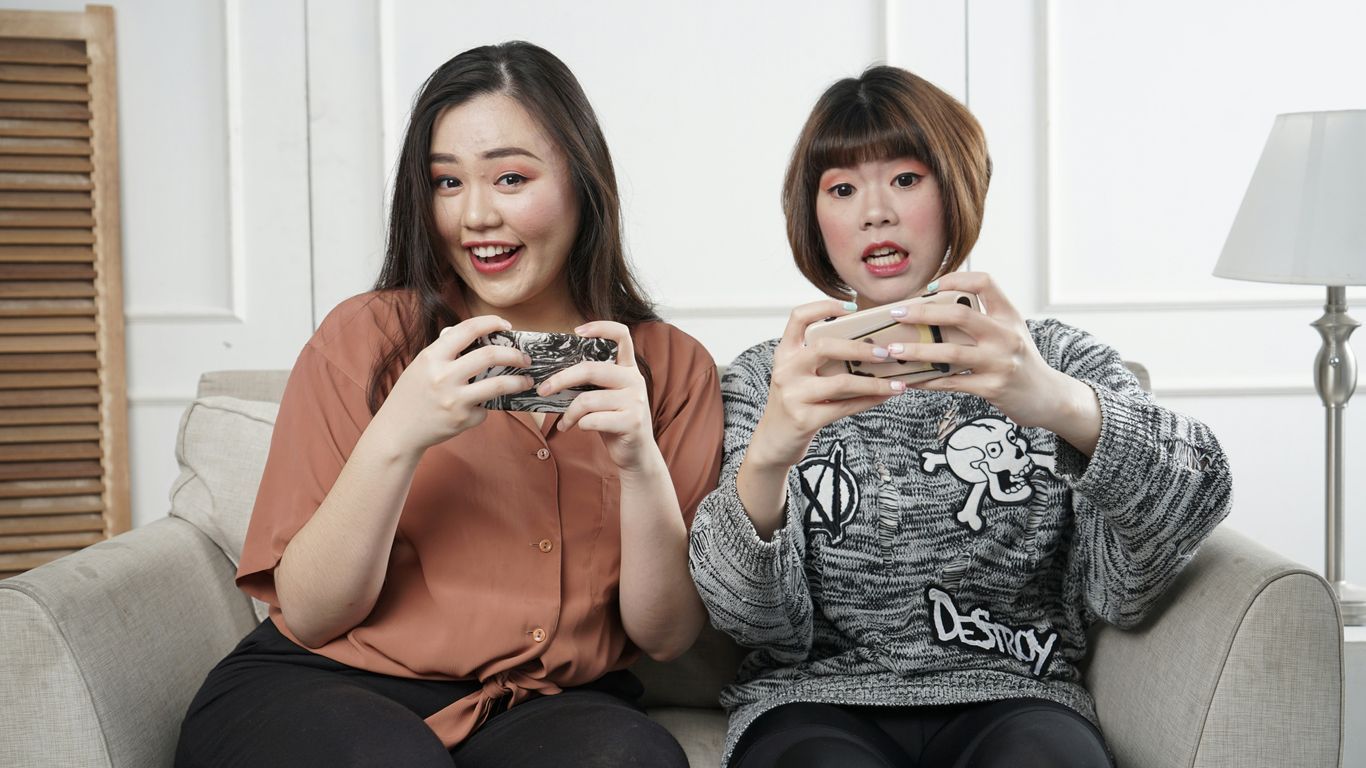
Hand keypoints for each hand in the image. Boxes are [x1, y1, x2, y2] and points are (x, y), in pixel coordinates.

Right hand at [372, 314, 533, 459]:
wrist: (397, 431)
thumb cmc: (411, 394)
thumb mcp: (421, 365)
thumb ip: (445, 349)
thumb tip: (473, 332)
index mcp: (432, 356)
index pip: (468, 329)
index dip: (491, 322)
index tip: (506, 325)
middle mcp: (443, 376)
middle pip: (490, 355)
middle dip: (514, 355)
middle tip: (525, 358)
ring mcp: (454, 399)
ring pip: (499, 385)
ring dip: (519, 382)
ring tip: (527, 381)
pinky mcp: (462, 419)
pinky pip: (485, 409)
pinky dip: (485, 407)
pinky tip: (477, 409)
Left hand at [538, 321, 658, 473]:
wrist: (637, 453)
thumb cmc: (614, 420)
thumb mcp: (607, 395)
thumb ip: (593, 381)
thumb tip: (553, 373)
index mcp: (628, 368)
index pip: (621, 335)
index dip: (600, 327)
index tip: (577, 332)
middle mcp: (635, 380)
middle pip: (591, 369)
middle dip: (561, 379)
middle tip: (543, 389)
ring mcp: (635, 401)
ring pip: (588, 400)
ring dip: (569, 412)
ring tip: (564, 421)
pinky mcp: (632, 422)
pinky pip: (592, 420)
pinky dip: (578, 425)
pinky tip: (575, 429)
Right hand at [749, 299, 905, 470]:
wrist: (772, 441)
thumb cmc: (794, 402)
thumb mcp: (798, 375)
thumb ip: (820, 360)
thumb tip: (870, 345)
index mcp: (785, 354)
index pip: (798, 317)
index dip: (824, 306)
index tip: (852, 308)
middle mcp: (786, 370)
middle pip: (825, 347)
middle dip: (860, 348)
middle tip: (886, 352)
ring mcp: (793, 395)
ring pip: (841, 382)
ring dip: (874, 382)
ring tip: (897, 382)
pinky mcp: (804, 419)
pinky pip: (845, 407)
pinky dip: (869, 401)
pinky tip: (884, 397)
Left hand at [888, 272, 1100, 450]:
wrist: (1048, 397)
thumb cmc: (1019, 361)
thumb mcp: (1010, 332)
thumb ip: (982, 319)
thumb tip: (931, 311)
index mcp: (1009, 316)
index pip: (985, 282)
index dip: (955, 278)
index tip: (929, 286)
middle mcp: (1007, 336)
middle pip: (960, 316)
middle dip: (923, 313)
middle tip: (896, 314)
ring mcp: (1000, 363)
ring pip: (950, 353)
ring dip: (917, 350)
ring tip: (892, 350)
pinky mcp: (992, 388)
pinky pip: (951, 383)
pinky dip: (927, 381)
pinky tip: (909, 379)